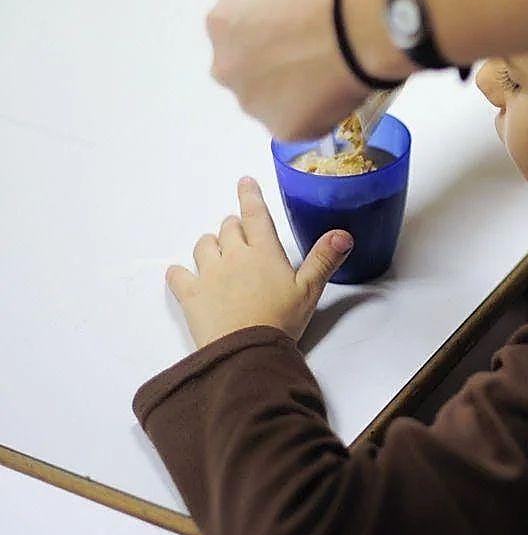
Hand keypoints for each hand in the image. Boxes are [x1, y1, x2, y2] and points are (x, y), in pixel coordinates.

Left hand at [167, 177, 353, 348]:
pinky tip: (183, 275)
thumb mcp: (310, 291)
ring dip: (211, 244)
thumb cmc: (280, 321)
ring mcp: (209, 274)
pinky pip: (178, 275)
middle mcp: (234, 256)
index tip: (245, 182)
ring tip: (217, 251)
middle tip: (240, 232)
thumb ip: (324, 259)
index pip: (255, 214)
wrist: (246, 352)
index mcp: (264, 253)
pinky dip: (180, 273)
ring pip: (204, 245)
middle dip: (234, 226)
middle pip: (228, 228)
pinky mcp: (190, 295)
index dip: (250, 195)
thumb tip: (343, 234)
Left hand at [206, 0, 412, 140]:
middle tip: (311, 62)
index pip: (239, 38)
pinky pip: (300, 125)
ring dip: (292, 98)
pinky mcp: (284, 129)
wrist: (359, 26)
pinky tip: (338, 96)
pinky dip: (317, 116)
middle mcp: (226, 67)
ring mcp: (253, 103)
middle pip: (248, 75)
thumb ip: (269, 17)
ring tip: (329, 80)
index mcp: (222, 24)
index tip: (295, 38)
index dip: (270, 38)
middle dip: (273, 72)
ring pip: (271, 105)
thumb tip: (285, 34)